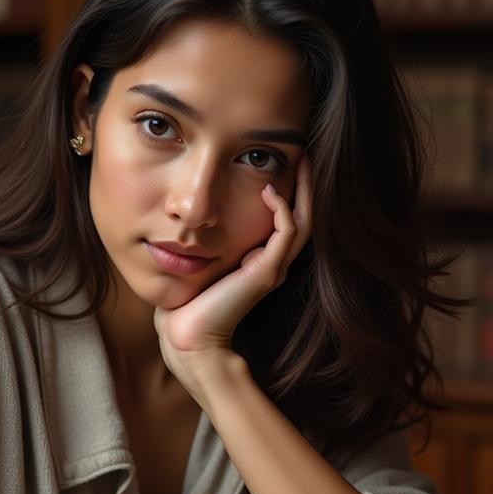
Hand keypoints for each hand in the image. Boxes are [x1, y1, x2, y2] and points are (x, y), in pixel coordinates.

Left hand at [154, 155, 312, 403]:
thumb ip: (205, 246)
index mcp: (260, 263)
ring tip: (298, 160)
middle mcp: (272, 265)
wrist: (189, 340)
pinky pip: (286, 232)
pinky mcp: (265, 272)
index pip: (287, 221)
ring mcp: (272, 269)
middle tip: (303, 153)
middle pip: (304, 217)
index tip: (280, 163)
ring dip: (302, 189)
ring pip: (302, 222)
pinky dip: (282, 209)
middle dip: (305, 184)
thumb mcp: (199, 265)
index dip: (290, 192)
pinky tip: (270, 191)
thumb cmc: (187, 307)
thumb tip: (189, 223)